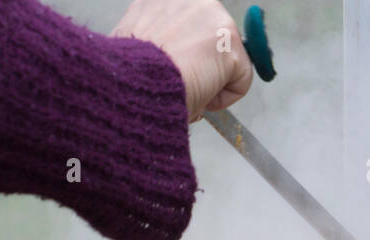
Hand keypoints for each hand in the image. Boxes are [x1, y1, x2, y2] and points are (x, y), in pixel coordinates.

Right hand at [112, 0, 252, 121]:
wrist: (132, 83)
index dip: (186, 56)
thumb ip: (158, 44)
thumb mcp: (134, 46)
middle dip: (203, 66)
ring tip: (187, 90)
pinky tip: (201, 98)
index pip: (189, 28)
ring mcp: (212, 15)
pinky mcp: (230, 40)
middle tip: (183, 85)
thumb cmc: (128, 76)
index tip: (177, 73)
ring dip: (212, 82)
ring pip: (227, 60)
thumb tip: (174, 62)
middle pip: (211, 40)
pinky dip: (224, 98)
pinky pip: (241, 80)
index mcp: (159, 0)